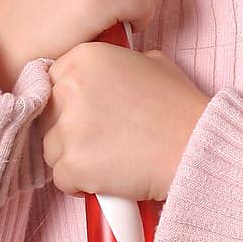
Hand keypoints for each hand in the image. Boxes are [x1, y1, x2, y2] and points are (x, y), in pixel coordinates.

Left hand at [39, 43, 210, 202]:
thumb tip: (109, 74)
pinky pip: (61, 178)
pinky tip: (105, 177)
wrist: (193, 146)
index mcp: (85, 58)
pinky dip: (80, 183)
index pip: (53, 81)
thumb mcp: (152, 63)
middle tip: (100, 138)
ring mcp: (68, 128)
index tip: (85, 113)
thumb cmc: (178, 107)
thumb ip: (119, 62)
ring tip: (107, 159)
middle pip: (49, 114)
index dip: (69, 101)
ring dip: (74, 157)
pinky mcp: (71, 164)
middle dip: (68, 128)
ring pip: (51, 148)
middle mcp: (70, 88)